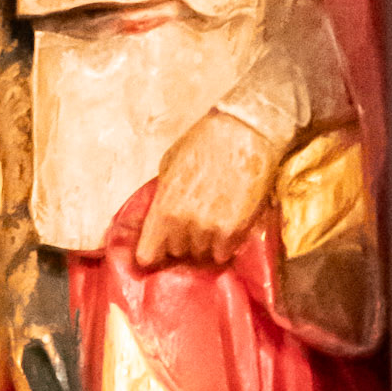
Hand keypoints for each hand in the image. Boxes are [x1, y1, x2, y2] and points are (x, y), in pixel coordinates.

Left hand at [135, 111, 277, 269]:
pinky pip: (223, 253)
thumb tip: (160, 215)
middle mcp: (184, 225)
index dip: (152, 252)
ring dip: (204, 242)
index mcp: (164, 209)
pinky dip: (224, 243)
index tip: (157, 249)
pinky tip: (228, 223)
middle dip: (181, 240)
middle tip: (192, 222)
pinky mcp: (235, 232)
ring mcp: (210, 231)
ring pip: (201, 253)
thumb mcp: (169, 166)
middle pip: (177, 252)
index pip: (147, 255)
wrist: (244, 135)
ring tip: (212, 220)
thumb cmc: (202, 143)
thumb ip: (163, 196)